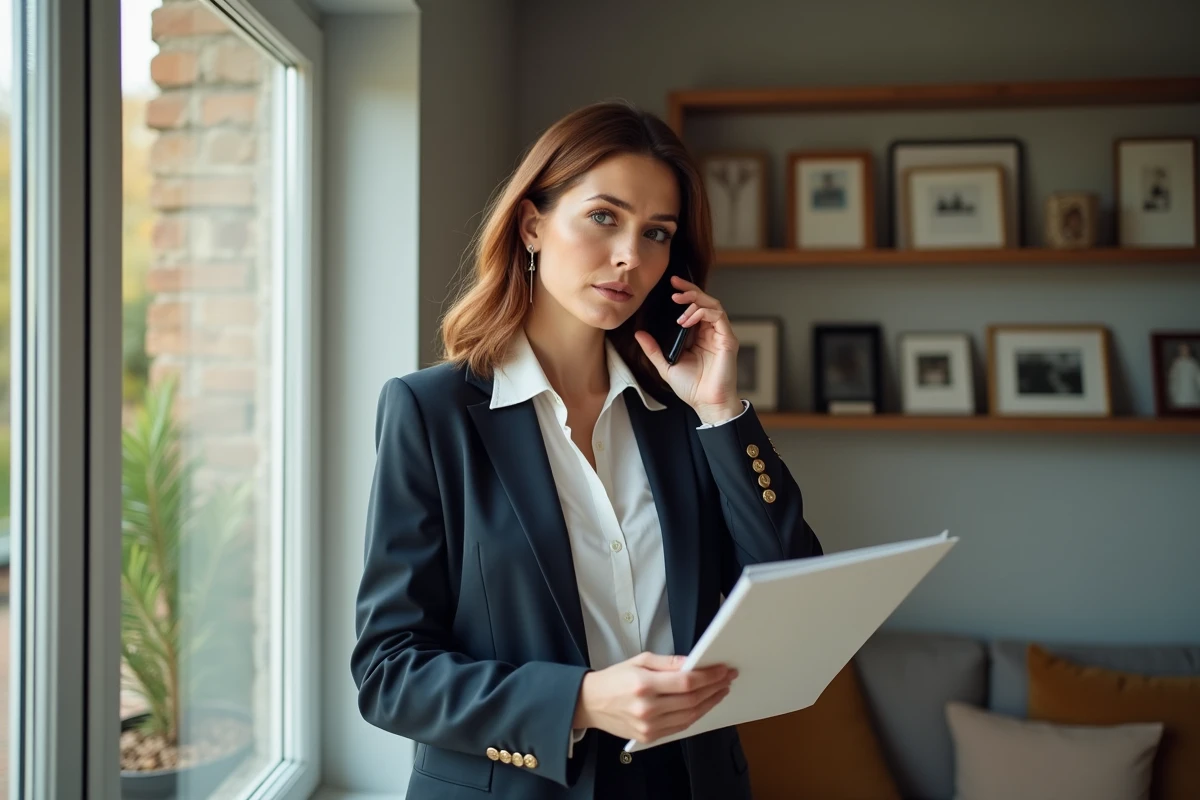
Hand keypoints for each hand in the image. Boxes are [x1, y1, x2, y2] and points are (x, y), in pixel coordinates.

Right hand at [572, 652, 735, 744]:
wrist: (590, 703)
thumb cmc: (613, 679)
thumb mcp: (639, 660)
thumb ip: (668, 663)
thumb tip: (692, 663)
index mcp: (643, 684)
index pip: (686, 682)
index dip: (709, 676)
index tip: (723, 670)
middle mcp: (647, 707)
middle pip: (691, 700)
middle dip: (714, 688)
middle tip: (727, 678)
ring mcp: (649, 726)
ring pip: (690, 716)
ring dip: (710, 703)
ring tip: (720, 691)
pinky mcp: (650, 737)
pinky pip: (680, 727)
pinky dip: (696, 715)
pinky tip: (704, 705)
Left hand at [634, 275, 742, 424]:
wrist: (707, 404)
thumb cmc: (692, 387)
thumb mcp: (665, 365)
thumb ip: (653, 349)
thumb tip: (639, 334)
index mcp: (697, 336)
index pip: (693, 307)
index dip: (685, 293)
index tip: (671, 285)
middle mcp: (710, 332)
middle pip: (704, 301)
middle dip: (689, 290)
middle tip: (674, 287)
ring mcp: (720, 335)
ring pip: (712, 304)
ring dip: (695, 300)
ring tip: (679, 304)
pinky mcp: (728, 339)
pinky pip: (718, 316)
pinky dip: (702, 312)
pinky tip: (687, 319)